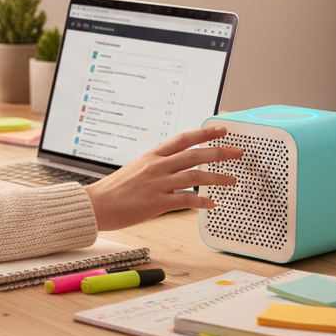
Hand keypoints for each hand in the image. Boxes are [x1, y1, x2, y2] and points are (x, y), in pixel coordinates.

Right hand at [84, 125, 241, 231]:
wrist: (96, 205)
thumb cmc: (114, 190)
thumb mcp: (136, 168)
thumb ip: (156, 165)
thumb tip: (174, 163)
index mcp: (152, 156)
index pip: (183, 139)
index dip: (204, 133)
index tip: (221, 130)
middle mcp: (157, 166)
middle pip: (195, 154)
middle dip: (220, 152)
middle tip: (238, 152)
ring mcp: (157, 184)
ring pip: (195, 176)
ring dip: (218, 178)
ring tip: (233, 181)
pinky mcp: (156, 202)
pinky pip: (186, 199)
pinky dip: (201, 202)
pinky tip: (211, 205)